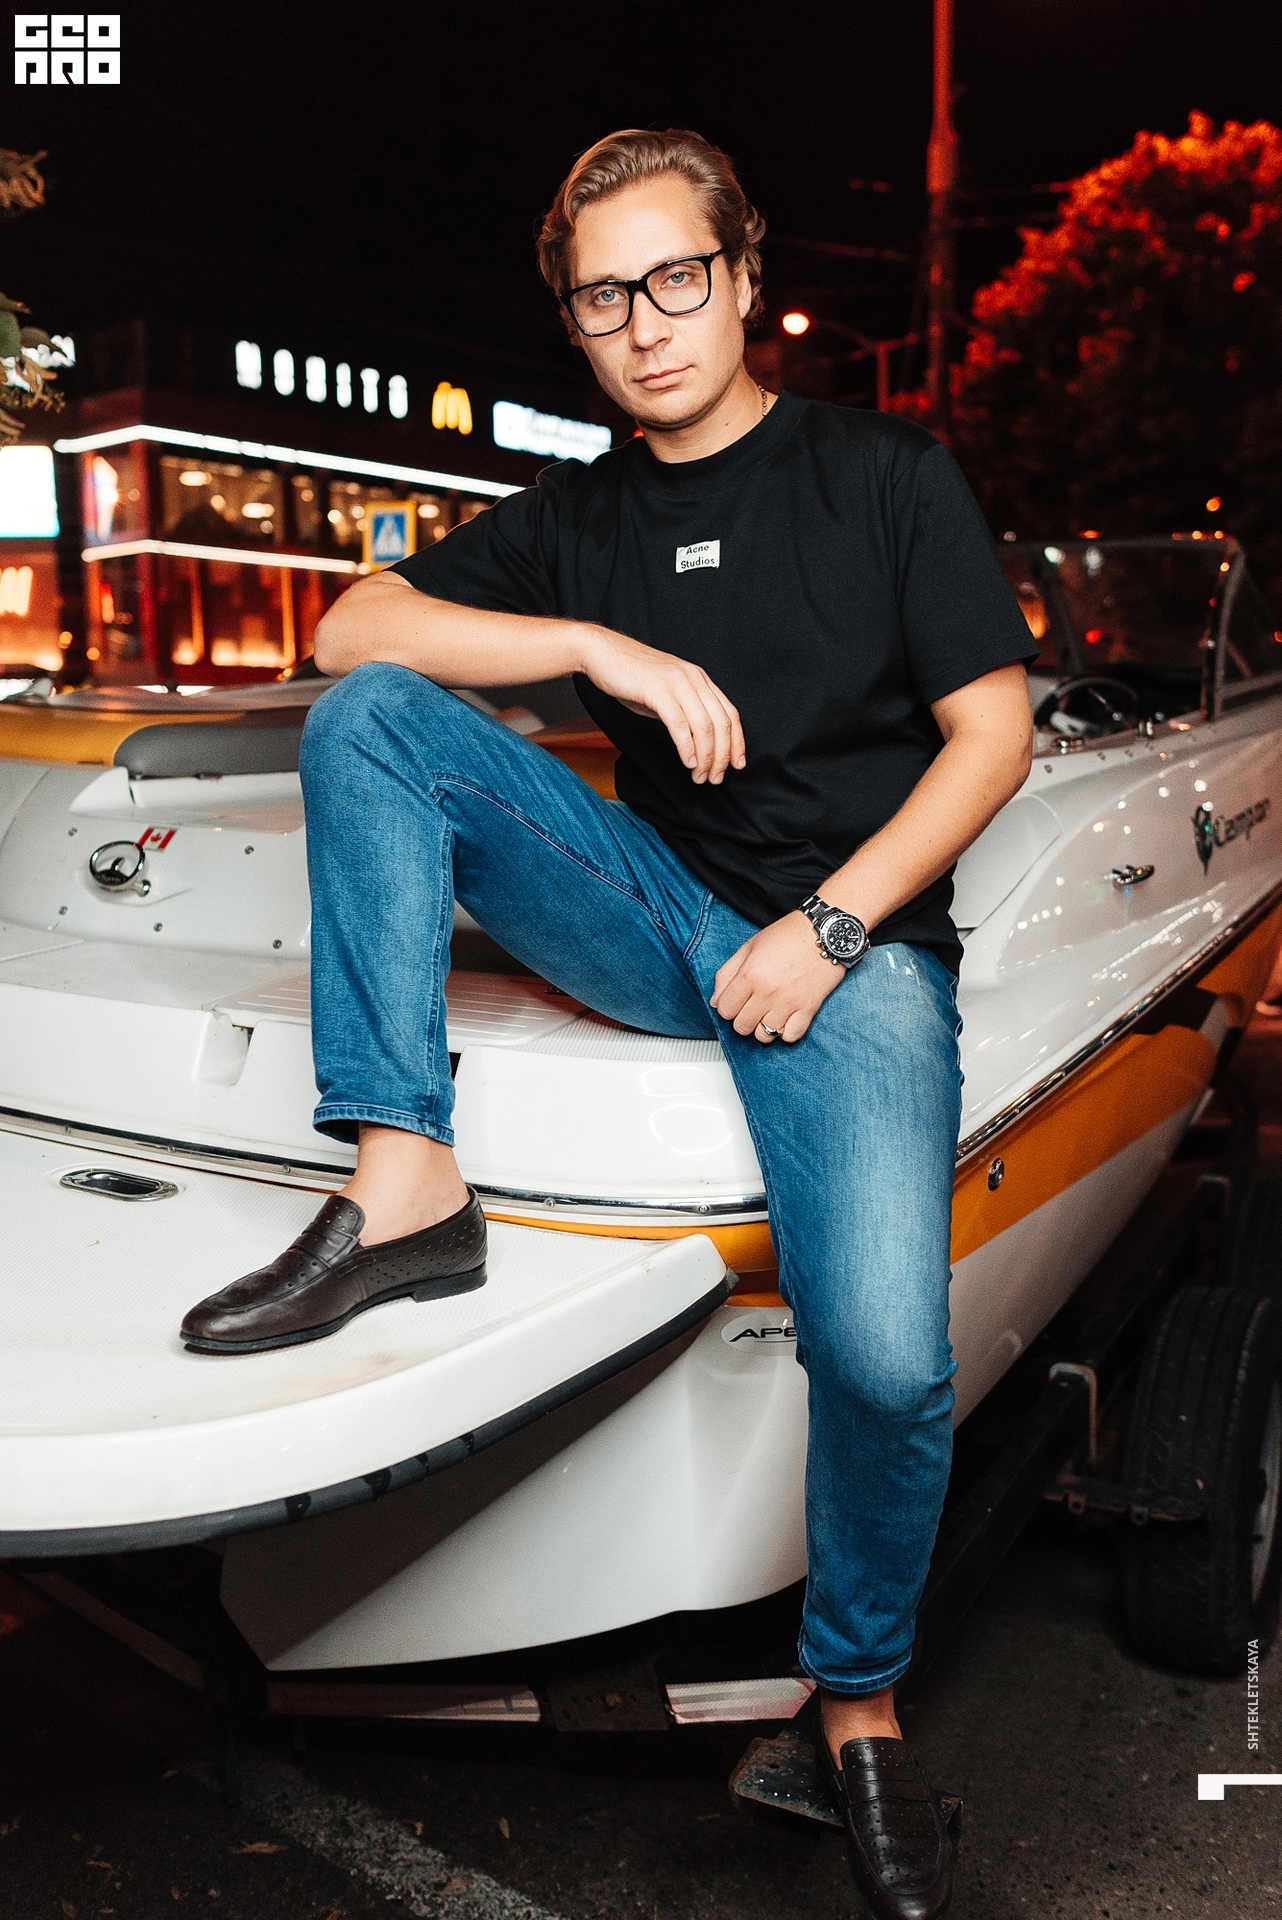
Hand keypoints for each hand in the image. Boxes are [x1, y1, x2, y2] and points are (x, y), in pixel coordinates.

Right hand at [579, 628, 745, 784]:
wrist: (602, 653)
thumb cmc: (630, 674)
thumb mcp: (666, 692)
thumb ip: (683, 710)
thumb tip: (694, 740)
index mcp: (699, 679)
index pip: (730, 713)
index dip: (737, 742)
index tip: (736, 764)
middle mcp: (694, 679)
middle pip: (721, 723)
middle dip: (722, 756)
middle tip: (715, 778)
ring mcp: (677, 683)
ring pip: (704, 727)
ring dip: (705, 757)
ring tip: (700, 776)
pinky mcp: (658, 690)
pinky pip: (679, 724)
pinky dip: (686, 747)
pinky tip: (687, 762)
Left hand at [710, 912, 847, 1043]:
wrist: (824, 933)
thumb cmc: (788, 936)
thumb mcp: (749, 947)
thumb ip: (727, 974)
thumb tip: (716, 1001)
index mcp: (750, 975)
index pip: (725, 1010)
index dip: (727, 1007)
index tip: (735, 1002)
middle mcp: (768, 992)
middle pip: (742, 1026)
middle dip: (743, 1019)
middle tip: (751, 1007)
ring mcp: (788, 1003)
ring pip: (764, 1036)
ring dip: (763, 1027)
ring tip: (768, 1013)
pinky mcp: (808, 1009)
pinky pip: (790, 1036)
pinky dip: (786, 1032)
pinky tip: (785, 1018)